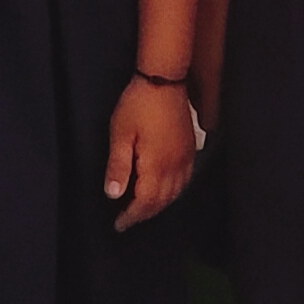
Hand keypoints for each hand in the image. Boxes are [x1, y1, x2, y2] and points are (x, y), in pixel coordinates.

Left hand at [106, 74, 197, 230]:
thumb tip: (113, 195)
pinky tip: (166, 190)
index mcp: (156, 165)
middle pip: (162, 201)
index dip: (132, 216)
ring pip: (176, 193)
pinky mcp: (190, 148)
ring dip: (160, 205)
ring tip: (143, 209)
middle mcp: (175, 165)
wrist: (164, 80)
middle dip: (145, 214)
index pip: (145, 202)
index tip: (119, 224)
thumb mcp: (120, 134)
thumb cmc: (138, 104)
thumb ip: (118, 166)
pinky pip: (185, 179)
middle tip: (128, 219)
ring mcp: (186, 157)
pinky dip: (175, 192)